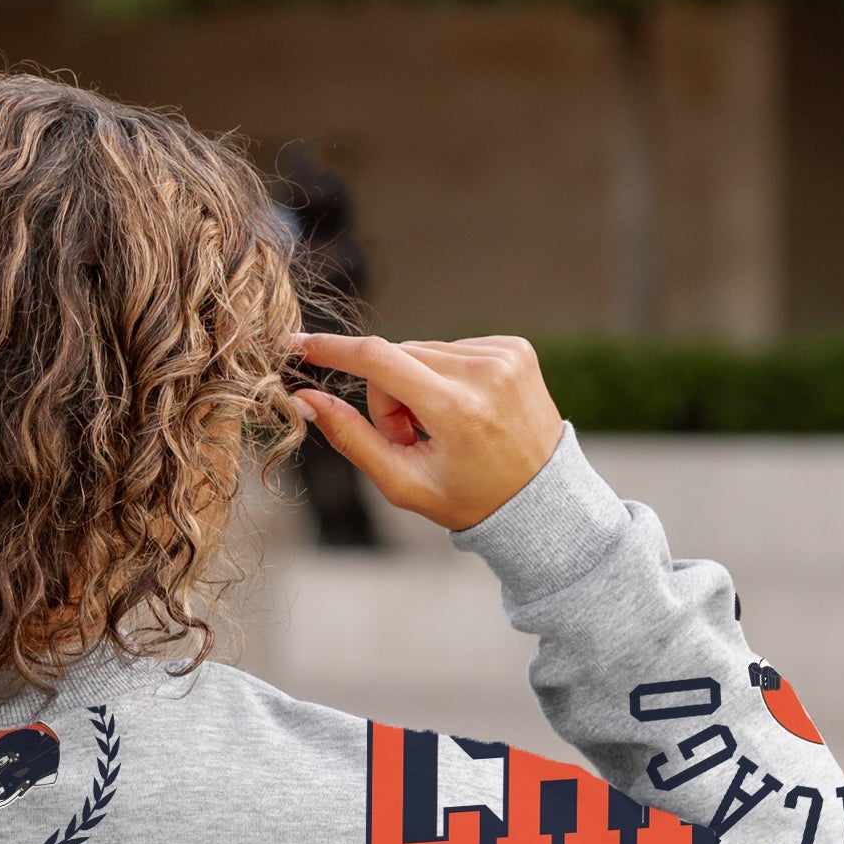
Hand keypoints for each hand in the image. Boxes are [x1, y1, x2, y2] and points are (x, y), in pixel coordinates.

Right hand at [288, 333, 563, 531]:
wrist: (541, 499)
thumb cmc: (468, 498)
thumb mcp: (403, 481)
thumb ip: (352, 438)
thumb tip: (305, 399)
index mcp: (455, 409)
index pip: (379, 359)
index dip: (334, 351)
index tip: (302, 344)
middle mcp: (483, 372)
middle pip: (396, 356)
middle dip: (387, 394)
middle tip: (408, 438)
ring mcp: (504, 354)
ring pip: (423, 350)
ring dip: (416, 385)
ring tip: (441, 429)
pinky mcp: (516, 346)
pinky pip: (454, 347)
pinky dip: (446, 376)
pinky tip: (464, 410)